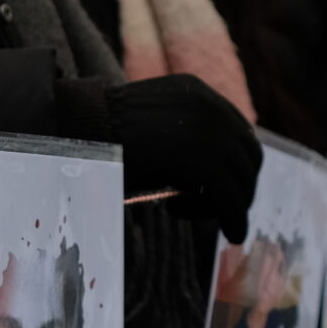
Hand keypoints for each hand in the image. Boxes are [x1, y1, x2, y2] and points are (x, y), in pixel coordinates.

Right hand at [107, 73, 263, 243]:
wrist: (78, 133)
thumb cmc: (99, 136)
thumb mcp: (151, 130)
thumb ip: (180, 141)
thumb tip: (203, 178)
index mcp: (196, 92)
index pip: (239, 131)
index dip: (237, 165)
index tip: (222, 189)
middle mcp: (211, 106)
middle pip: (249, 155)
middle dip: (239, 188)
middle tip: (218, 212)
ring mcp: (210, 131)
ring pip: (240, 179)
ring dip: (228, 205)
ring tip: (187, 212)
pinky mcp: (204, 160)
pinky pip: (230, 198)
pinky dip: (235, 220)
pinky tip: (229, 235)